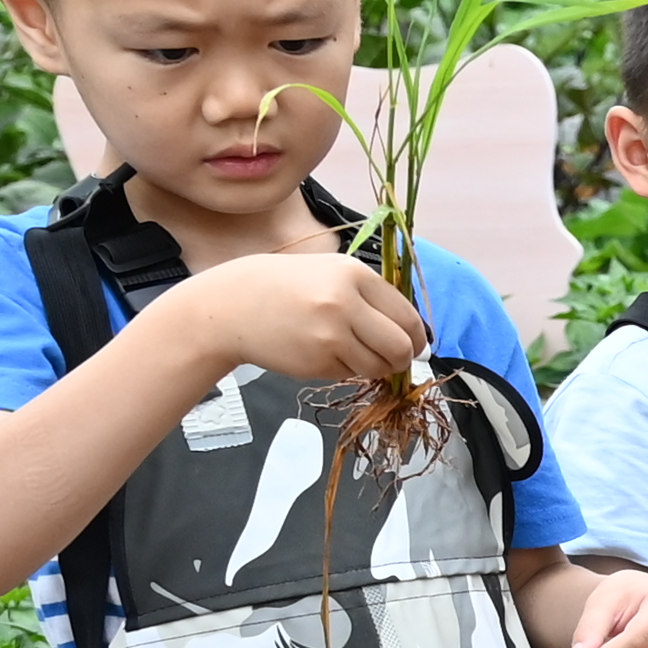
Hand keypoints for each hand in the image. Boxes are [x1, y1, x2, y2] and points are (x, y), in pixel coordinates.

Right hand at [141, 250, 427, 392]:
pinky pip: (350, 374)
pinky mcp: (318, 360)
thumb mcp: (328, 274)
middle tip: (392, 361)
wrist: (231, 306)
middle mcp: (346, 302)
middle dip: (402, 359)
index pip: (408, 315)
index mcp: (355, 274)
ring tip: (349, 352)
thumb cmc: (283, 288)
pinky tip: (320, 352)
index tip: (414, 345)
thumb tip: (412, 331)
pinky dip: (344, 370)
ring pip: (378, 366)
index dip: (417, 337)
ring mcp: (332, 333)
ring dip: (373, 367)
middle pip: (401, 346)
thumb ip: (368, 296)